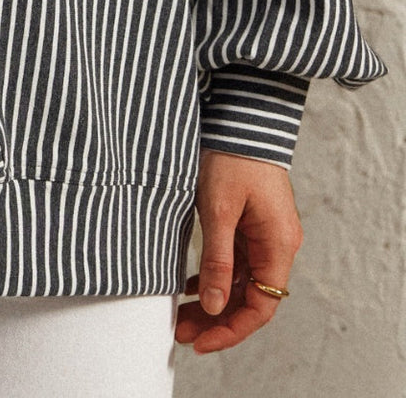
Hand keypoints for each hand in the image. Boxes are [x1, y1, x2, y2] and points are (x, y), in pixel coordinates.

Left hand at [175, 146, 302, 353]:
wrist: (240, 117)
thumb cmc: (233, 156)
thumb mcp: (219, 209)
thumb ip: (219, 260)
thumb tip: (215, 307)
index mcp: (278, 245)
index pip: (261, 306)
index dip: (231, 329)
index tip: (200, 341)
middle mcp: (277, 244)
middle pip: (251, 298)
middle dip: (217, 319)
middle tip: (181, 332)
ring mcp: (265, 234)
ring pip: (241, 282)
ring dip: (214, 299)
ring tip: (180, 314)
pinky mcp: (251, 223)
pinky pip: (236, 261)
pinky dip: (215, 276)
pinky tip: (190, 284)